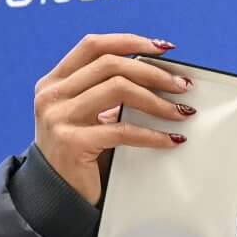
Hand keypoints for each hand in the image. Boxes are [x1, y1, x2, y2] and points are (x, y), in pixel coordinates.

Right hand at [32, 32, 196, 205]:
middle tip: (183, 86)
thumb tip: (159, 77)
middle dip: (154, 73)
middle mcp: (52, 95)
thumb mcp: (86, 116)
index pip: (93, 46)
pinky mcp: (72, 142)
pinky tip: (172, 139)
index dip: (130, 41)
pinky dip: (153, 134)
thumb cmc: (81, 153)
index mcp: (55, 82)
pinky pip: (123, 130)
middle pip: (111, 65)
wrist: (57, 196)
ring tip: (182, 113)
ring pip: (118, 90)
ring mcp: (59, 117)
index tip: (164, 49)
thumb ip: (106, 93)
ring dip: (157, 101)